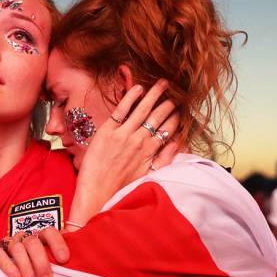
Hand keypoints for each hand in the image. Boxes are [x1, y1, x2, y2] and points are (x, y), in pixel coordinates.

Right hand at [0, 227, 69, 276]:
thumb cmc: (31, 276)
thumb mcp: (46, 270)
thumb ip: (58, 266)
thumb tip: (79, 269)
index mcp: (39, 239)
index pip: (49, 232)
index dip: (57, 243)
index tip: (64, 259)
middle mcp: (23, 238)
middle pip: (33, 242)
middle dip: (41, 262)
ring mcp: (7, 243)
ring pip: (17, 247)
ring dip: (26, 267)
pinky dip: (8, 265)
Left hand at [71, 80, 180, 224]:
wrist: (97, 193)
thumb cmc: (122, 187)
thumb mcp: (149, 175)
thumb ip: (165, 158)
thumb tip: (178, 143)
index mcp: (150, 151)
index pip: (168, 128)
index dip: (176, 117)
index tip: (179, 109)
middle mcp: (139, 140)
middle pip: (158, 115)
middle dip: (168, 102)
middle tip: (174, 93)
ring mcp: (123, 134)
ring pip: (142, 109)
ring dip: (154, 94)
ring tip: (162, 83)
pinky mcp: (107, 131)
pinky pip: (121, 110)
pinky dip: (130, 97)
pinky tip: (138, 88)